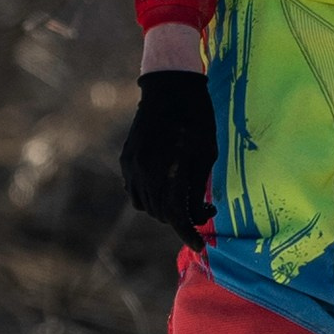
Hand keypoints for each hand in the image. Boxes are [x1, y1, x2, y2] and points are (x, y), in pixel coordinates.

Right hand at [121, 70, 216, 247]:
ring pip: (146, 205)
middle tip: (205, 210)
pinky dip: (150, 196)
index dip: (189, 234)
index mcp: (169, 171)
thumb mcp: (207, 155)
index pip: (177, 217)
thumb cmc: (198, 119)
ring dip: (165, 209)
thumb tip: (195, 213)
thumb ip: (197, 187)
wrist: (170, 87)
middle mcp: (145, 173)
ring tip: (185, 197)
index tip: (201, 246)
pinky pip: (135, 190)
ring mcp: (132, 166)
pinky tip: (167, 186)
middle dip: (182, 219)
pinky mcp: (126, 159)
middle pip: (161, 213)